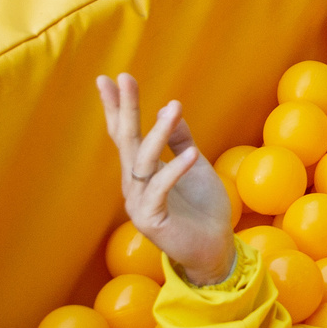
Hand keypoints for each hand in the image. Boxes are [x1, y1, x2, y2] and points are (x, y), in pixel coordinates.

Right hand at [97, 72, 238, 286]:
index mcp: (143, 171)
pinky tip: (189, 154)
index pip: (126, 134)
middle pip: (127, 141)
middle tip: (123, 78)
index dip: (118, 107)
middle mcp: (135, 184)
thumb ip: (182, 141)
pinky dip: (174, 170)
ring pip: (143, 161)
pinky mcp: (151, 220)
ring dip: (159, 133)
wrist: (216, 249)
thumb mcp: (195, 166)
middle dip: (125, 109)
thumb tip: (169, 109)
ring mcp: (139, 202)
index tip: (110, 79)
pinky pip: (160, 189)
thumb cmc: (204, 209)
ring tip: (173, 108)